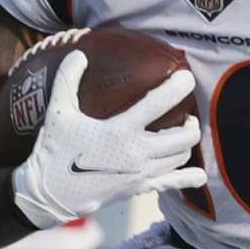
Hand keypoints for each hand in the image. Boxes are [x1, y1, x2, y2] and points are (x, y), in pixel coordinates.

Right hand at [12, 44, 205, 228]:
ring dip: (187, 143)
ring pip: (181, 157)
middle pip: (183, 136)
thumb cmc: (54, 150)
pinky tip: (199, 174)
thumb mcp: (58, 112)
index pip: (158, 105)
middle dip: (191, 121)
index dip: (177, 88)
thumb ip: (67, 80)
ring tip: (182, 131)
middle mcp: (137, 153)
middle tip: (186, 112)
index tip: (187, 77)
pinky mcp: (140, 189)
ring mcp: (141, 174)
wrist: (50, 195)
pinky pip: (173, 184)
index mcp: (119, 131)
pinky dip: (189, 178)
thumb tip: (79, 53)